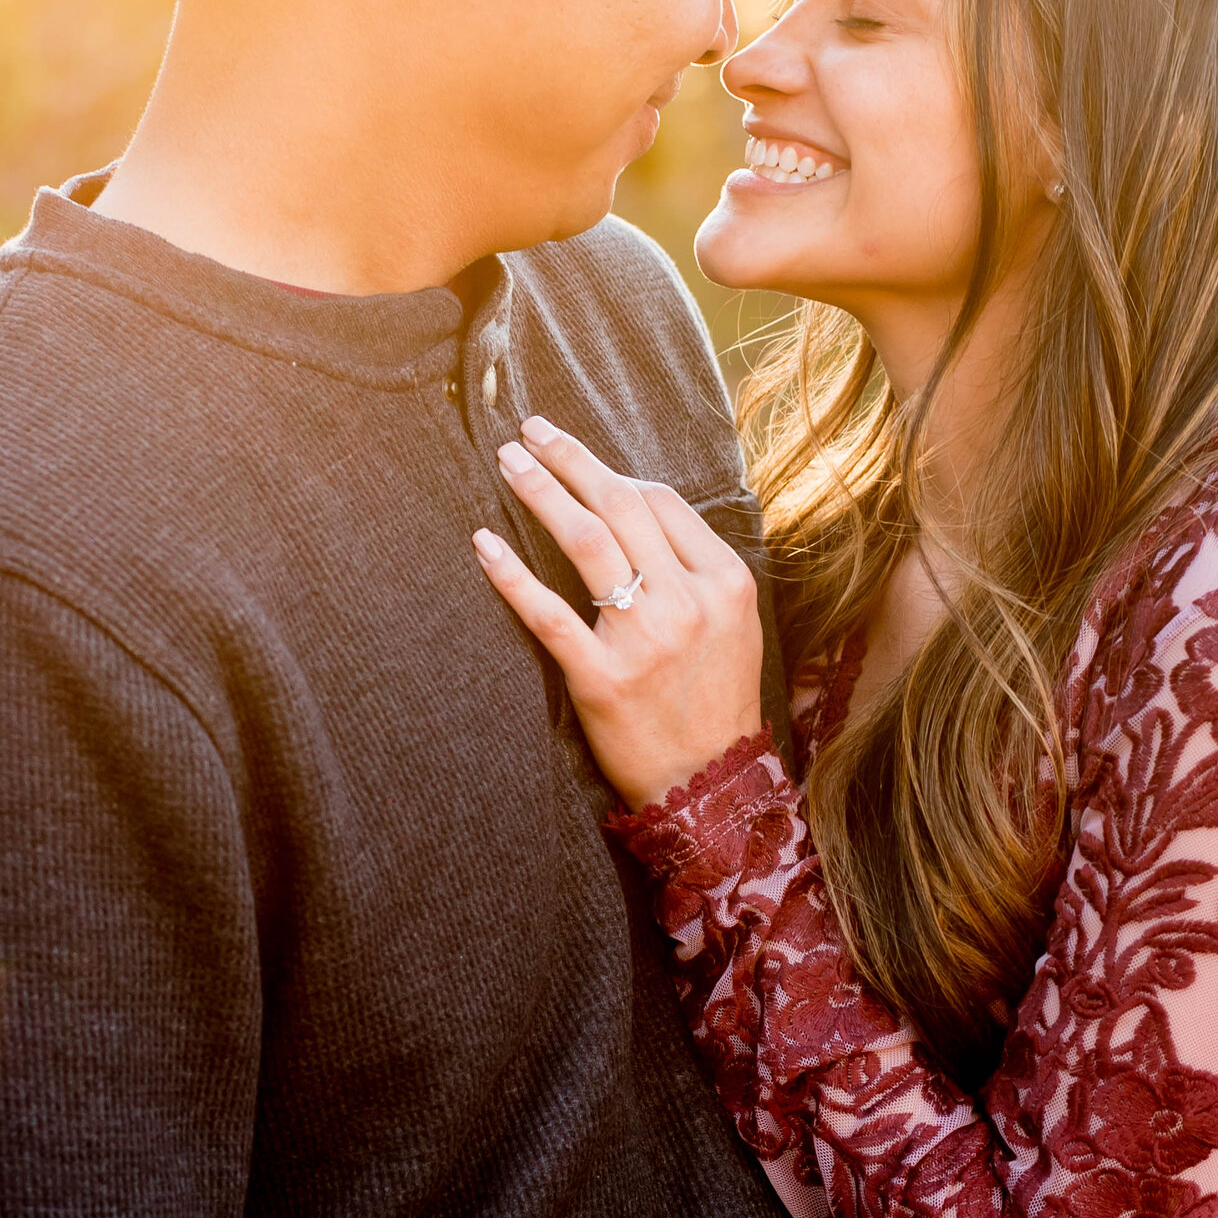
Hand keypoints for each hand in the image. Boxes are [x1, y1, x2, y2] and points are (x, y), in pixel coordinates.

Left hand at [473, 416, 766, 811]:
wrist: (711, 786)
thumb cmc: (716, 702)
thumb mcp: (734, 626)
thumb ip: (697, 568)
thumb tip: (640, 507)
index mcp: (724, 581)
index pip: (662, 501)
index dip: (613, 472)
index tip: (578, 460)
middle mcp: (687, 601)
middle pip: (621, 504)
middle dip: (570, 458)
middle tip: (529, 431)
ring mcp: (644, 639)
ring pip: (585, 541)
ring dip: (541, 490)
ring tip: (509, 462)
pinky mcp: (601, 679)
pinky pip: (547, 613)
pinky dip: (510, 574)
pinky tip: (483, 543)